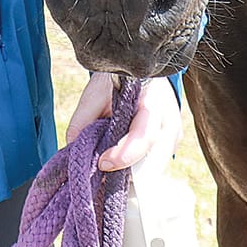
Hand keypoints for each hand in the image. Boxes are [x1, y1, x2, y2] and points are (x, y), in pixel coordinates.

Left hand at [67, 72, 182, 172]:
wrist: (140, 70)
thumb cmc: (119, 80)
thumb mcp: (96, 92)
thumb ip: (83, 119)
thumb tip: (73, 147)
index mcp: (153, 102)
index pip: (144, 135)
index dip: (124, 154)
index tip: (103, 163)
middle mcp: (169, 121)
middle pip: (154, 161)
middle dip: (128, 174)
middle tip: (102, 176)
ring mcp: (174, 135)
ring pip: (155, 169)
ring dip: (132, 176)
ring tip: (108, 170)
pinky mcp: (171, 145)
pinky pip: (155, 167)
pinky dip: (137, 173)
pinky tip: (120, 168)